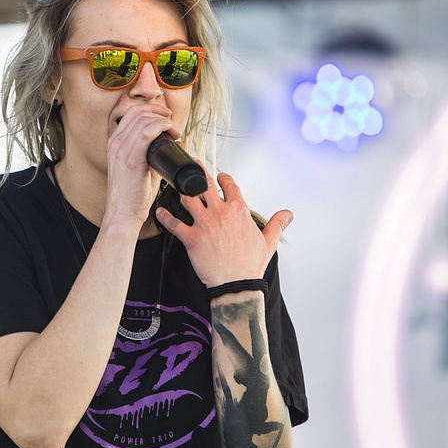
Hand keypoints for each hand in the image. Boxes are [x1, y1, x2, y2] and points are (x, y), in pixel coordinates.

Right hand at [103, 104, 180, 228]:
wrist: (123, 214)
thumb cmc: (133, 196)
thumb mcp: (142, 169)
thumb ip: (156, 155)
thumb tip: (179, 145)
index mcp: (115, 143)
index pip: (132, 114)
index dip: (151, 110)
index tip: (166, 116)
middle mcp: (115, 143)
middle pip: (138, 113)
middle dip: (159, 113)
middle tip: (173, 124)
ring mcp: (121, 150)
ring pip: (143, 120)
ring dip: (163, 121)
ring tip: (174, 131)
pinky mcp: (130, 160)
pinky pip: (145, 133)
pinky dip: (161, 127)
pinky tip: (170, 131)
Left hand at [155, 165, 292, 287]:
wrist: (236, 284)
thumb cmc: (251, 265)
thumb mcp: (269, 241)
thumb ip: (278, 224)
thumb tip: (289, 214)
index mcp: (238, 211)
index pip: (230, 186)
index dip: (224, 179)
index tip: (220, 176)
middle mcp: (220, 213)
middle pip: (204, 185)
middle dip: (197, 171)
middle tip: (191, 163)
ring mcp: (204, 224)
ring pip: (188, 198)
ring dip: (179, 187)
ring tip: (173, 178)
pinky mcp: (191, 238)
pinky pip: (174, 224)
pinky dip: (164, 217)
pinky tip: (159, 212)